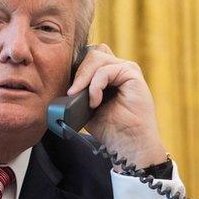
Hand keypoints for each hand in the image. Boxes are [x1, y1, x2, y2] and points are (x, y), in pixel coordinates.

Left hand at [66, 44, 167, 167]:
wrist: (129, 144)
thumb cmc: (112, 129)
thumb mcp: (88, 106)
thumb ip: (81, 90)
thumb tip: (66, 82)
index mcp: (111, 74)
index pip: (91, 56)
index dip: (78, 65)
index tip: (69, 86)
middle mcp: (120, 69)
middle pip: (92, 54)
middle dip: (78, 72)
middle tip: (71, 93)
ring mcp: (128, 70)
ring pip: (96, 58)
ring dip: (84, 78)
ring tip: (80, 98)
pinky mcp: (133, 74)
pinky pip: (105, 70)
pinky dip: (95, 85)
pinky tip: (94, 102)